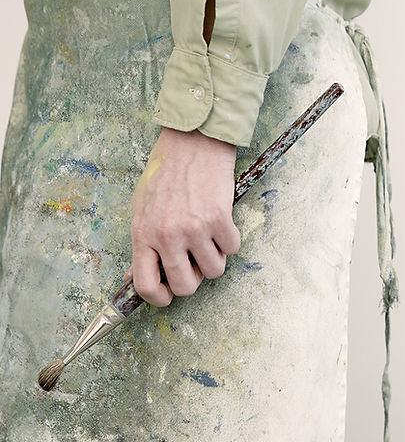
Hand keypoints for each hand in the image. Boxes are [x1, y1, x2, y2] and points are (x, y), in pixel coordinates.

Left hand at [127, 127, 240, 305]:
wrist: (193, 143)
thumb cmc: (166, 172)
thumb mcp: (141, 207)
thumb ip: (141, 243)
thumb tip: (135, 276)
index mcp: (142, 234)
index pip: (146, 285)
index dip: (159, 298)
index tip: (169, 294)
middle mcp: (167, 235)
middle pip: (185, 285)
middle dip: (193, 280)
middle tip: (194, 262)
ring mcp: (195, 228)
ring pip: (213, 270)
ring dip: (214, 259)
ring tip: (209, 238)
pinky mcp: (220, 218)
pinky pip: (232, 249)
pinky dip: (230, 241)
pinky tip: (222, 223)